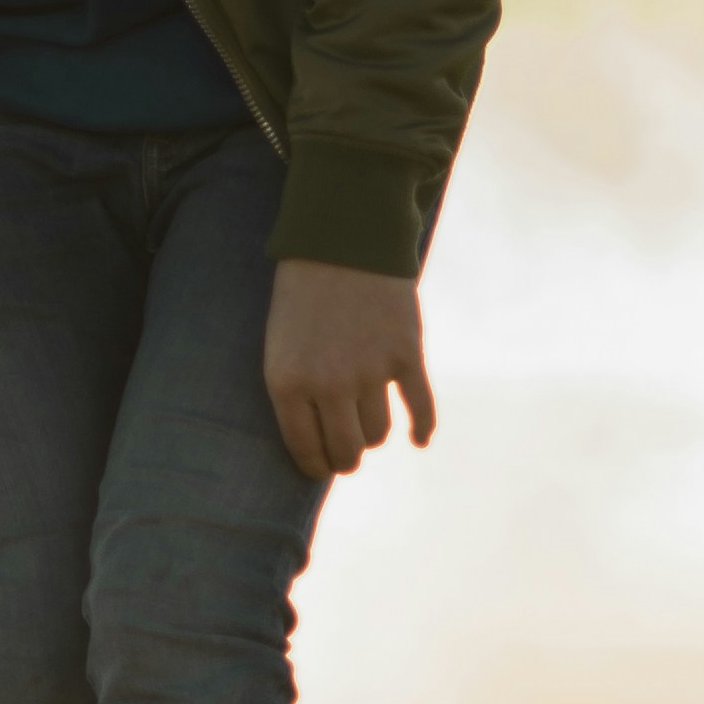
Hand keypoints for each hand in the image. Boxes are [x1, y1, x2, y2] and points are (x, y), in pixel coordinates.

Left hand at [263, 262, 433, 481]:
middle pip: (347, 450)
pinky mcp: (406, 355)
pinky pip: (420, 409)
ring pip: (379, 433)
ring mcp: (371, 371)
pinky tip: (419, 439)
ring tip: (369, 425)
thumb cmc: (302, 292)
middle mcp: (329, 384)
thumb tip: (318, 441)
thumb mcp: (281, 343)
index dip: (317, 465)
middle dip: (347, 458)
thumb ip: (296, 391)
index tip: (322, 466)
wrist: (341, 237)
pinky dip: (422, 428)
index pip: (306, 449)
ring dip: (375, 434)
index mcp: (287, 383)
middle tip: (349, 455)